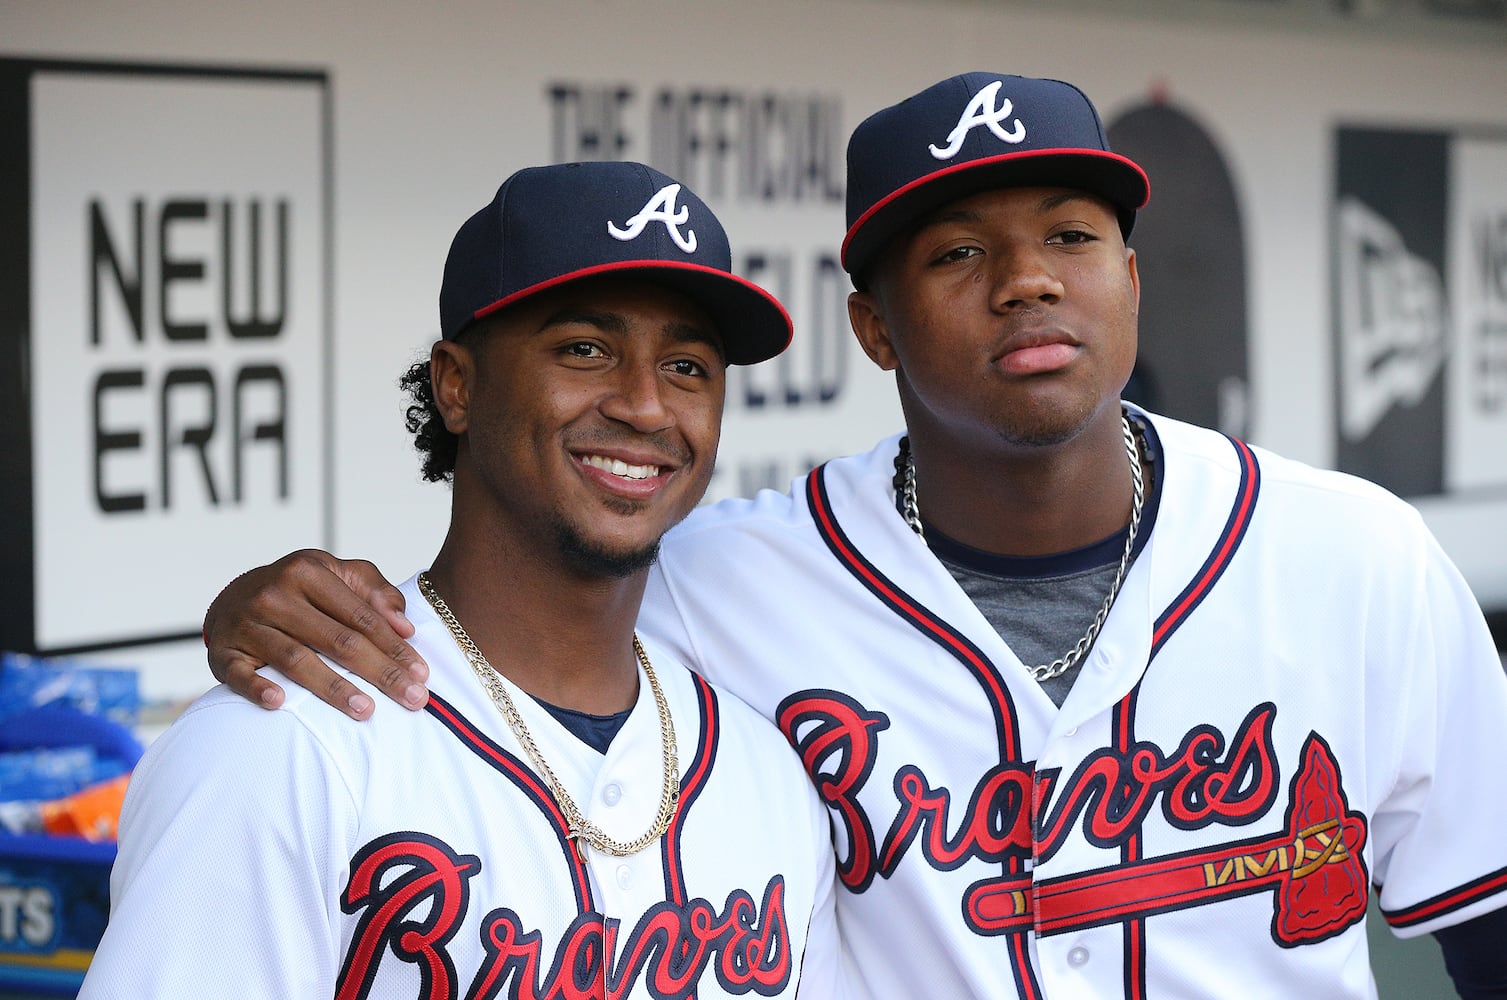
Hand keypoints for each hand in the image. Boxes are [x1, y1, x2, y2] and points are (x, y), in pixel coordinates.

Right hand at [203, 550, 429, 718]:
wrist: (233, 596)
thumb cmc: (299, 589)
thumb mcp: (337, 576)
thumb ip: (375, 594)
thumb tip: (406, 627)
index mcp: (308, 570)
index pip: (361, 615)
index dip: (394, 646)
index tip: (421, 672)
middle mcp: (275, 594)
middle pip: (337, 640)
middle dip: (380, 672)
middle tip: (412, 698)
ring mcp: (247, 624)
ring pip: (296, 659)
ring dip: (333, 688)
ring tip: (366, 710)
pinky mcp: (223, 652)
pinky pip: (240, 674)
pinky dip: (258, 688)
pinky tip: (281, 703)